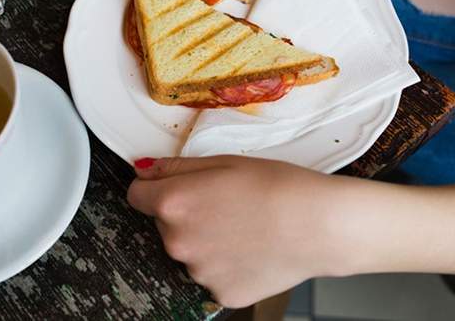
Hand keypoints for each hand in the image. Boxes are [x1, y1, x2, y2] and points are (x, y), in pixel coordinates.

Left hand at [127, 155, 354, 307]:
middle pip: (166, 225)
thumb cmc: (277, 186)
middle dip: (186, 215)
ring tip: (243, 227)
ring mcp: (198, 272)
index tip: (172, 186)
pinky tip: (252, 250)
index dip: (154, 188)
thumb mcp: (223, 161)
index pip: (136, 195)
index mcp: (174, 203)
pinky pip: (213, 275)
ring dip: (206, 241)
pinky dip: (226, 265)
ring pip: (190, 252)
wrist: (318, 224)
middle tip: (224, 204)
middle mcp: (177, 242)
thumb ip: (176, 167)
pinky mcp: (220, 293)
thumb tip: (146, 171)